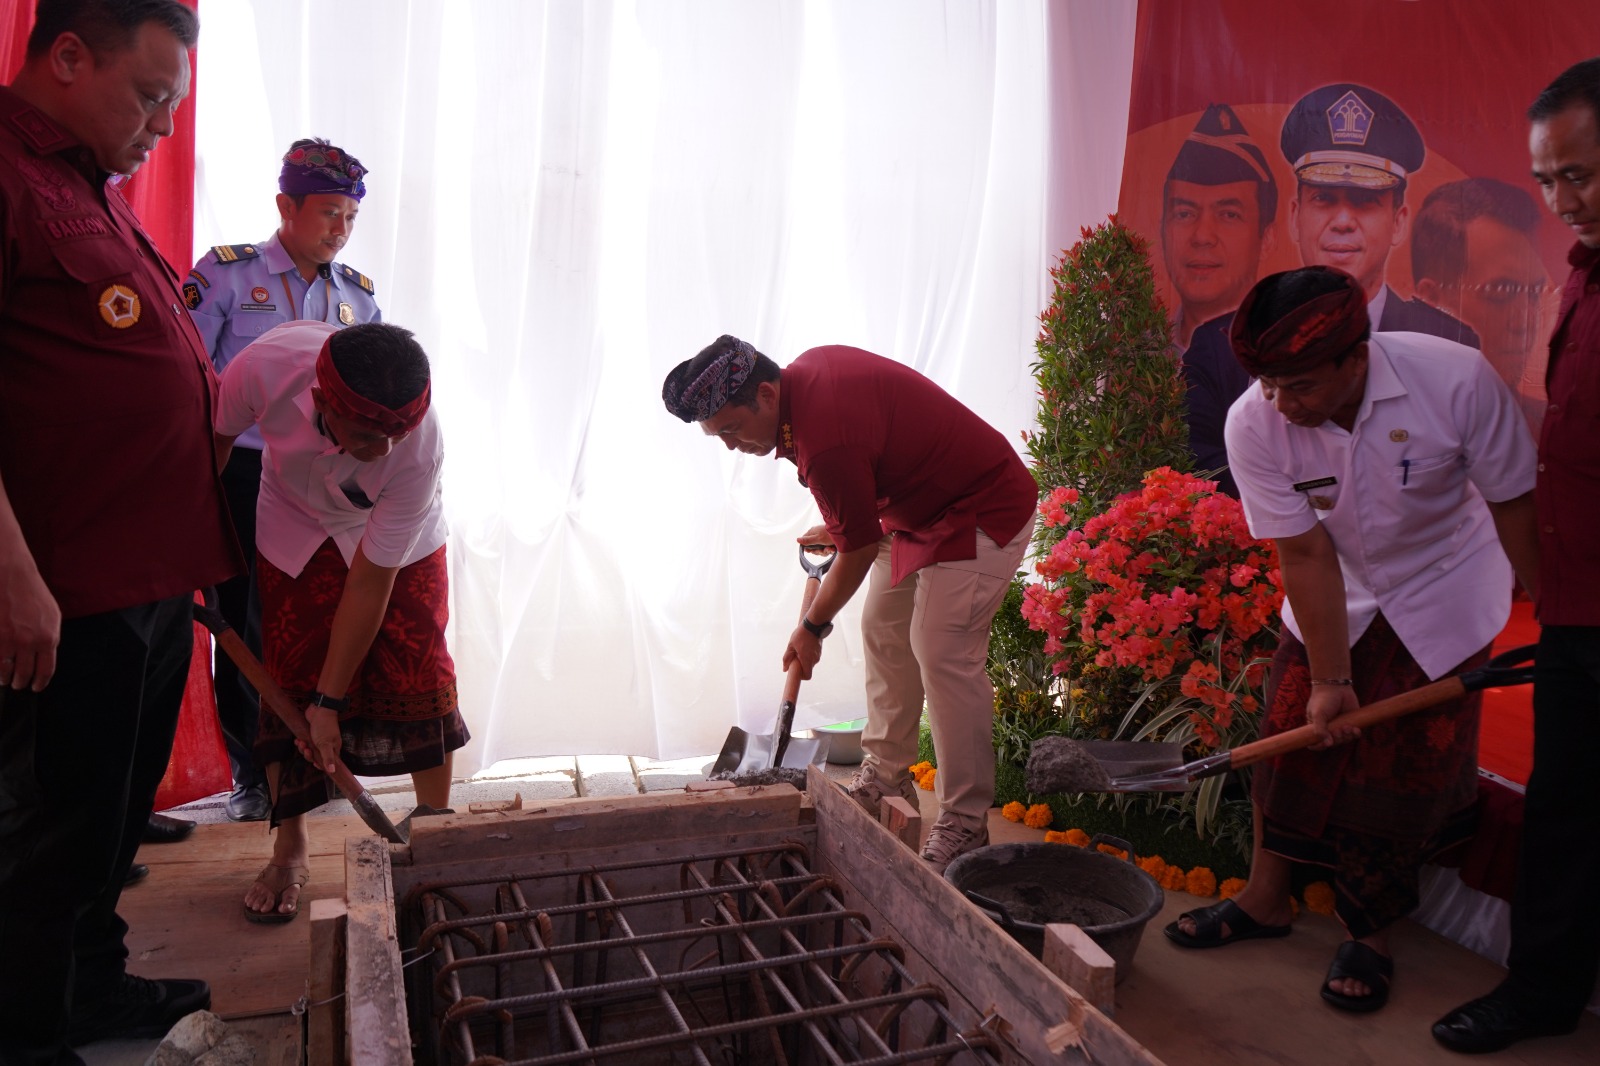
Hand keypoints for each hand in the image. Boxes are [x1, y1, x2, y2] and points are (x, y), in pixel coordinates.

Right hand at [0, 559, 60, 690]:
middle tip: (18, 684)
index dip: (39, 683)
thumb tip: (44, 660)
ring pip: (5, 671)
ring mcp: (8, 639)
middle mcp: (28, 641)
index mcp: (48, 637)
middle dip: (21, 683)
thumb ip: (49, 638)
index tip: (35, 688)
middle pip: (24, 674)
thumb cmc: (32, 594)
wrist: (11, 575)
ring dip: (5, 678)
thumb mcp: (52, 616)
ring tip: (5, 679)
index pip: (45, 671)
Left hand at [297, 704, 346, 774]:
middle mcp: (327, 744)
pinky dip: (301, 742)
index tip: (314, 764)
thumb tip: (333, 771)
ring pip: (310, 749)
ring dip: (303, 748)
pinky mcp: (312, 733)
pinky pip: (305, 742)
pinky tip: (297, 740)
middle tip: (306, 749)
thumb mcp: (325, 744)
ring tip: (300, 742)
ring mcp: (319, 739)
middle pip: (316, 756)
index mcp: (333, 748)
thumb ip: (328, 758)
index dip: (321, 764)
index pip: (329, 762)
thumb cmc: (325, 726)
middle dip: (309, 754)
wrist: (320, 708)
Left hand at [781, 626, 822, 680]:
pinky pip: (813, 657)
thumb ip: (787, 658)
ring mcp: (818, 655)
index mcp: (807, 659)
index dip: (801, 677)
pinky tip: (804, 647)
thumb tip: (785, 669)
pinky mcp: (819, 651)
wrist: (814, 624)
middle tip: (795, 658)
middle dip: (801, 666)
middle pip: (808, 669)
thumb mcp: (791, 646)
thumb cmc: (801, 634)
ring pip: (810, 663)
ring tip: (799, 650)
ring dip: (804, 660)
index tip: (796, 671)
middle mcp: (814, 659)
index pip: (807, 676)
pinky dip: (808, 655)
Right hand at [797, 525, 835, 550]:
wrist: (844, 533)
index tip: (811, 550)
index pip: (805, 541)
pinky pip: (826, 549)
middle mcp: (817, 535)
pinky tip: (833, 549)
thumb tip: (797, 540)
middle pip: (813, 548)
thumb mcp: (817, 538)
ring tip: (830, 549)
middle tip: (823, 550)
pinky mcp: (828, 542)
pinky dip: (830, 550)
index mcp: (812, 533)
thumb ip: (807, 540)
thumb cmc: (830, 534)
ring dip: (826, 551)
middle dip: (819, 551)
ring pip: (820, 550)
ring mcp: (823, 539)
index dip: (807, 547)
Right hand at [1306, 683, 1361, 749]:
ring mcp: (1339, 727)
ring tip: (1347, 726)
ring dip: (1346, 736)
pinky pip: (1354, 735)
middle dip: (1336, 739)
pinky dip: (1355, 734)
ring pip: (1344, 740)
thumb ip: (1320, 729)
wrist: (1336, 686)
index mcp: (1315, 727)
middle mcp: (1327, 729)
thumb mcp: (1317, 714)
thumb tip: (1327, 744)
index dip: (1319, 746)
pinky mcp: (1351, 723)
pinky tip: (1356, 729)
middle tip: (1338, 729)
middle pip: (1332, 744)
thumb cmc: (1323, 700)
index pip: (1315, 743)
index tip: (1325, 744)